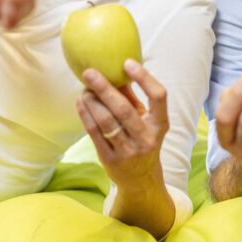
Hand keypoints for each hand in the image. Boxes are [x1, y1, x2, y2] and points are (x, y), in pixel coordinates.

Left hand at [77, 60, 168, 188]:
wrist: (140, 179)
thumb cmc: (142, 140)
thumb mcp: (145, 120)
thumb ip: (133, 97)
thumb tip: (115, 70)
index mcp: (160, 124)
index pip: (158, 96)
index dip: (144, 78)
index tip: (127, 63)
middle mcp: (146, 138)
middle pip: (124, 109)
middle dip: (104, 88)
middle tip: (89, 72)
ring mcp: (128, 150)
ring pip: (106, 121)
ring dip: (91, 102)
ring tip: (84, 88)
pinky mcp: (110, 159)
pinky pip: (94, 133)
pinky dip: (86, 114)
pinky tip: (81, 102)